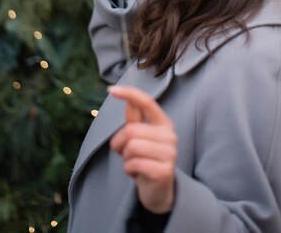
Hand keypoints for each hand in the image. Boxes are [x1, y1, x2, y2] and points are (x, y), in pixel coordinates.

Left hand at [108, 85, 176, 213]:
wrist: (159, 191)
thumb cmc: (146, 160)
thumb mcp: (139, 139)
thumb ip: (135, 120)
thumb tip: (129, 100)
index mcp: (164, 123)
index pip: (147, 102)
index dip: (129, 94)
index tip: (111, 89)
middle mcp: (170, 135)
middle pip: (131, 130)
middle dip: (120, 144)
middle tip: (126, 154)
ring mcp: (170, 153)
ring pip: (131, 147)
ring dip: (125, 158)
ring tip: (134, 163)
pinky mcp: (164, 171)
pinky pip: (133, 164)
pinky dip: (129, 169)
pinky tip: (138, 173)